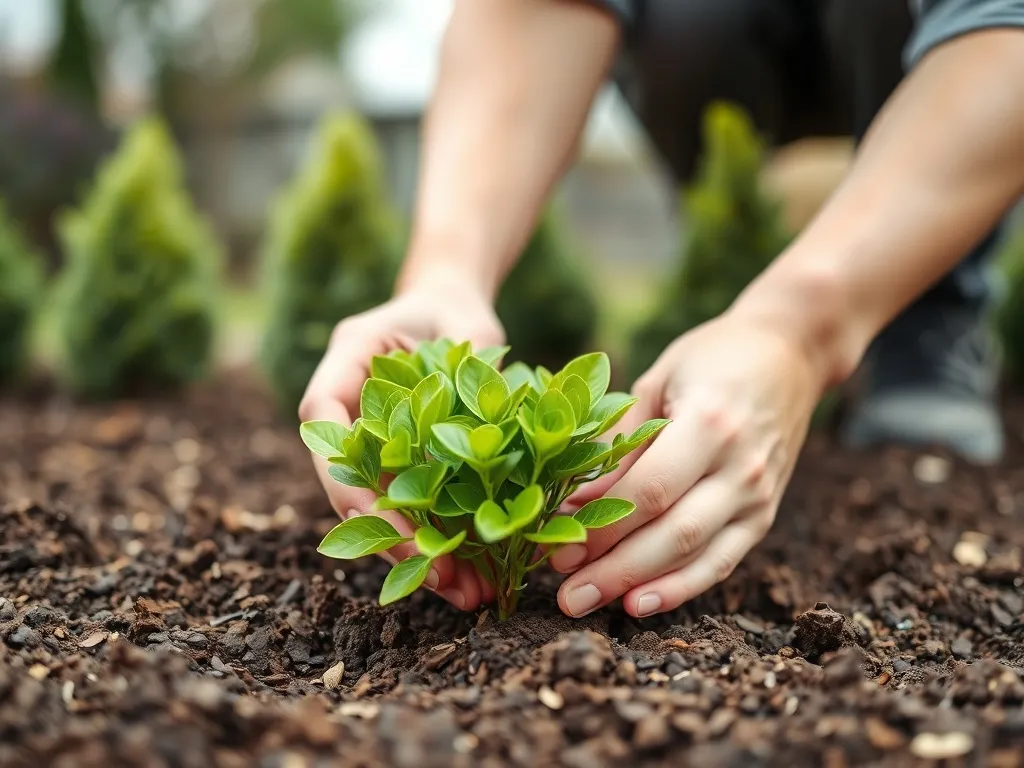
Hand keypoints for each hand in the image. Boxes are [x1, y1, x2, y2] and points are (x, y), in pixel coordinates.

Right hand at [299, 271, 503, 610]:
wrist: (455, 313)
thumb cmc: (456, 310)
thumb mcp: (466, 326)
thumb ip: (469, 366)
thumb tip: (487, 435)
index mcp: (347, 360)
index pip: (322, 419)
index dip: (344, 474)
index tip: (380, 519)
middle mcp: (348, 408)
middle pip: (351, 481)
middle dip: (392, 537)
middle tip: (440, 578)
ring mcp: (371, 443)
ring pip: (383, 508)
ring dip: (422, 555)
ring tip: (467, 594)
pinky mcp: (401, 468)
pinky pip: (416, 510)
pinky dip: (444, 544)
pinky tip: (478, 577)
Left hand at [549, 312, 825, 617]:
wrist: (789, 354)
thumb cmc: (712, 358)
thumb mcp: (657, 382)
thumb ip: (620, 443)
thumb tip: (571, 502)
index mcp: (711, 422)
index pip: (649, 490)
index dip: (600, 524)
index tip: (556, 543)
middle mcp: (741, 467)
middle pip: (670, 533)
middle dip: (612, 569)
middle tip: (563, 593)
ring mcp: (758, 496)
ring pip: (695, 557)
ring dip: (637, 586)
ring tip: (585, 602)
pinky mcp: (764, 516)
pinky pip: (721, 562)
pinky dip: (681, 588)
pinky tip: (639, 604)